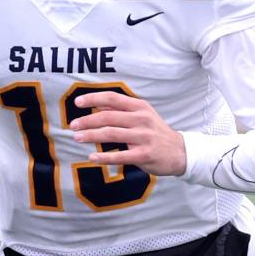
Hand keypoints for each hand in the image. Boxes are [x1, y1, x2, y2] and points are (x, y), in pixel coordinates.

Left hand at [69, 90, 186, 175]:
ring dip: (91, 135)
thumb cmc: (155, 132)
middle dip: (87, 120)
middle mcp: (141, 119)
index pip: (112, 98)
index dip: (93, 99)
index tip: (77, 103)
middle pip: (108, 116)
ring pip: (111, 134)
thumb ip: (121, 109)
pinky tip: (92, 157)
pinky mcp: (144, 155)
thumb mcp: (142, 114)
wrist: (181, 152)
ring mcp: (143, 137)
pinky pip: (120, 156)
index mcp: (139, 107)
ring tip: (77, 137)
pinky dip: (104, 156)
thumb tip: (96, 104)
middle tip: (73, 125)